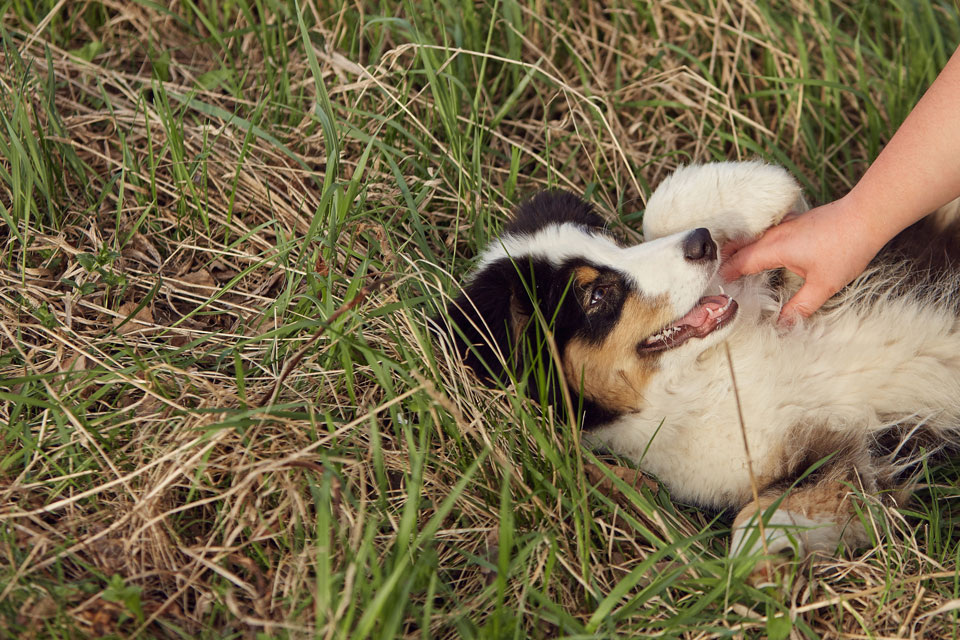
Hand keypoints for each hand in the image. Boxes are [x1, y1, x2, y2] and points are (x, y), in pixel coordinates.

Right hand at [719, 197, 885, 323]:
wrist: (867, 216)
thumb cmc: (845, 249)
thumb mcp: (823, 285)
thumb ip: (800, 307)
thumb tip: (783, 325)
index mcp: (774, 248)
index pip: (739, 262)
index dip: (725, 275)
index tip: (715, 287)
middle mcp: (774, 234)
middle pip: (739, 246)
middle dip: (725, 261)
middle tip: (715, 276)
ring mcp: (784, 224)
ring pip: (752, 238)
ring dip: (740, 250)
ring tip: (731, 265)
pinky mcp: (795, 221)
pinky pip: (766, 233)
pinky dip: (756, 243)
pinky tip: (761, 251)